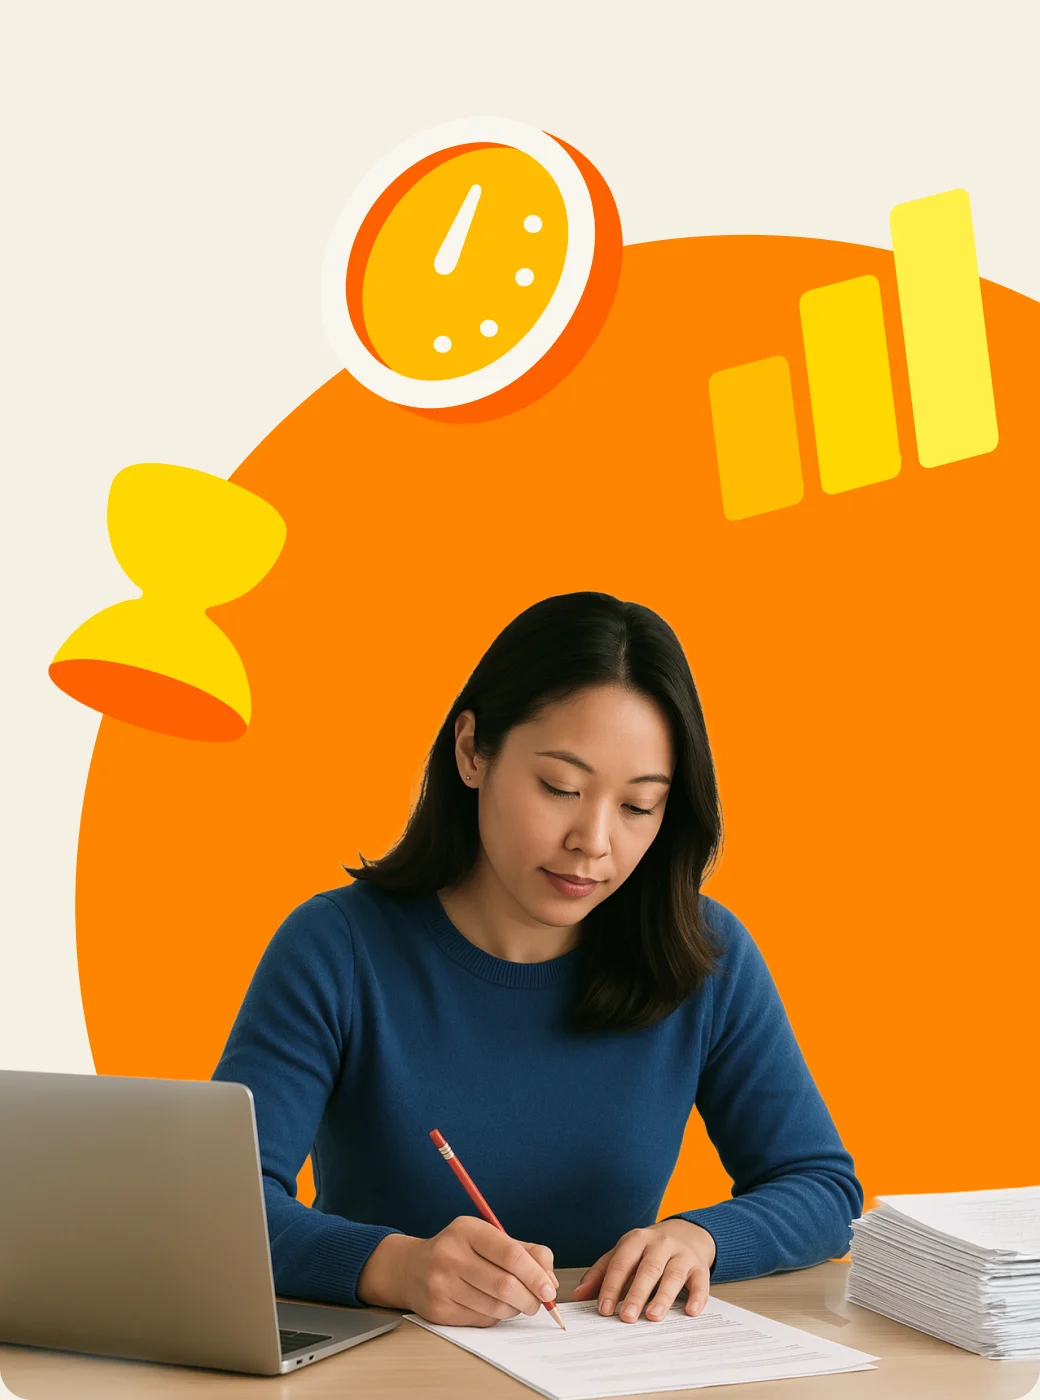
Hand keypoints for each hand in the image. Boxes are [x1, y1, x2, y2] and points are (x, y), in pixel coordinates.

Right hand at [357, 1216, 558, 1327]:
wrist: (412, 1268)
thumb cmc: (460, 1251)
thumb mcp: (489, 1238)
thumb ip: (525, 1251)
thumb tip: (550, 1280)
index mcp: (467, 1229)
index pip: (509, 1253)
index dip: (535, 1274)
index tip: (549, 1289)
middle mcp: (450, 1255)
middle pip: (504, 1285)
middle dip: (530, 1298)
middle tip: (539, 1302)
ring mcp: (441, 1284)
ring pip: (495, 1307)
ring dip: (514, 1309)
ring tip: (516, 1302)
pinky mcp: (439, 1310)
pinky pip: (481, 1320)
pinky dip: (495, 1317)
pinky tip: (492, 1306)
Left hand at [569, 1219, 715, 1322]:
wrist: (686, 1233)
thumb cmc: (649, 1249)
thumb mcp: (623, 1254)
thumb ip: (601, 1274)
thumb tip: (578, 1295)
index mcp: (636, 1240)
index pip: (621, 1263)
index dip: (611, 1286)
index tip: (604, 1309)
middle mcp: (659, 1244)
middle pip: (647, 1269)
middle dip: (636, 1294)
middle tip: (627, 1317)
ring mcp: (681, 1254)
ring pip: (673, 1275)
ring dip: (663, 1296)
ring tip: (654, 1316)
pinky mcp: (699, 1266)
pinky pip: (700, 1281)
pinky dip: (697, 1297)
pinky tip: (690, 1311)